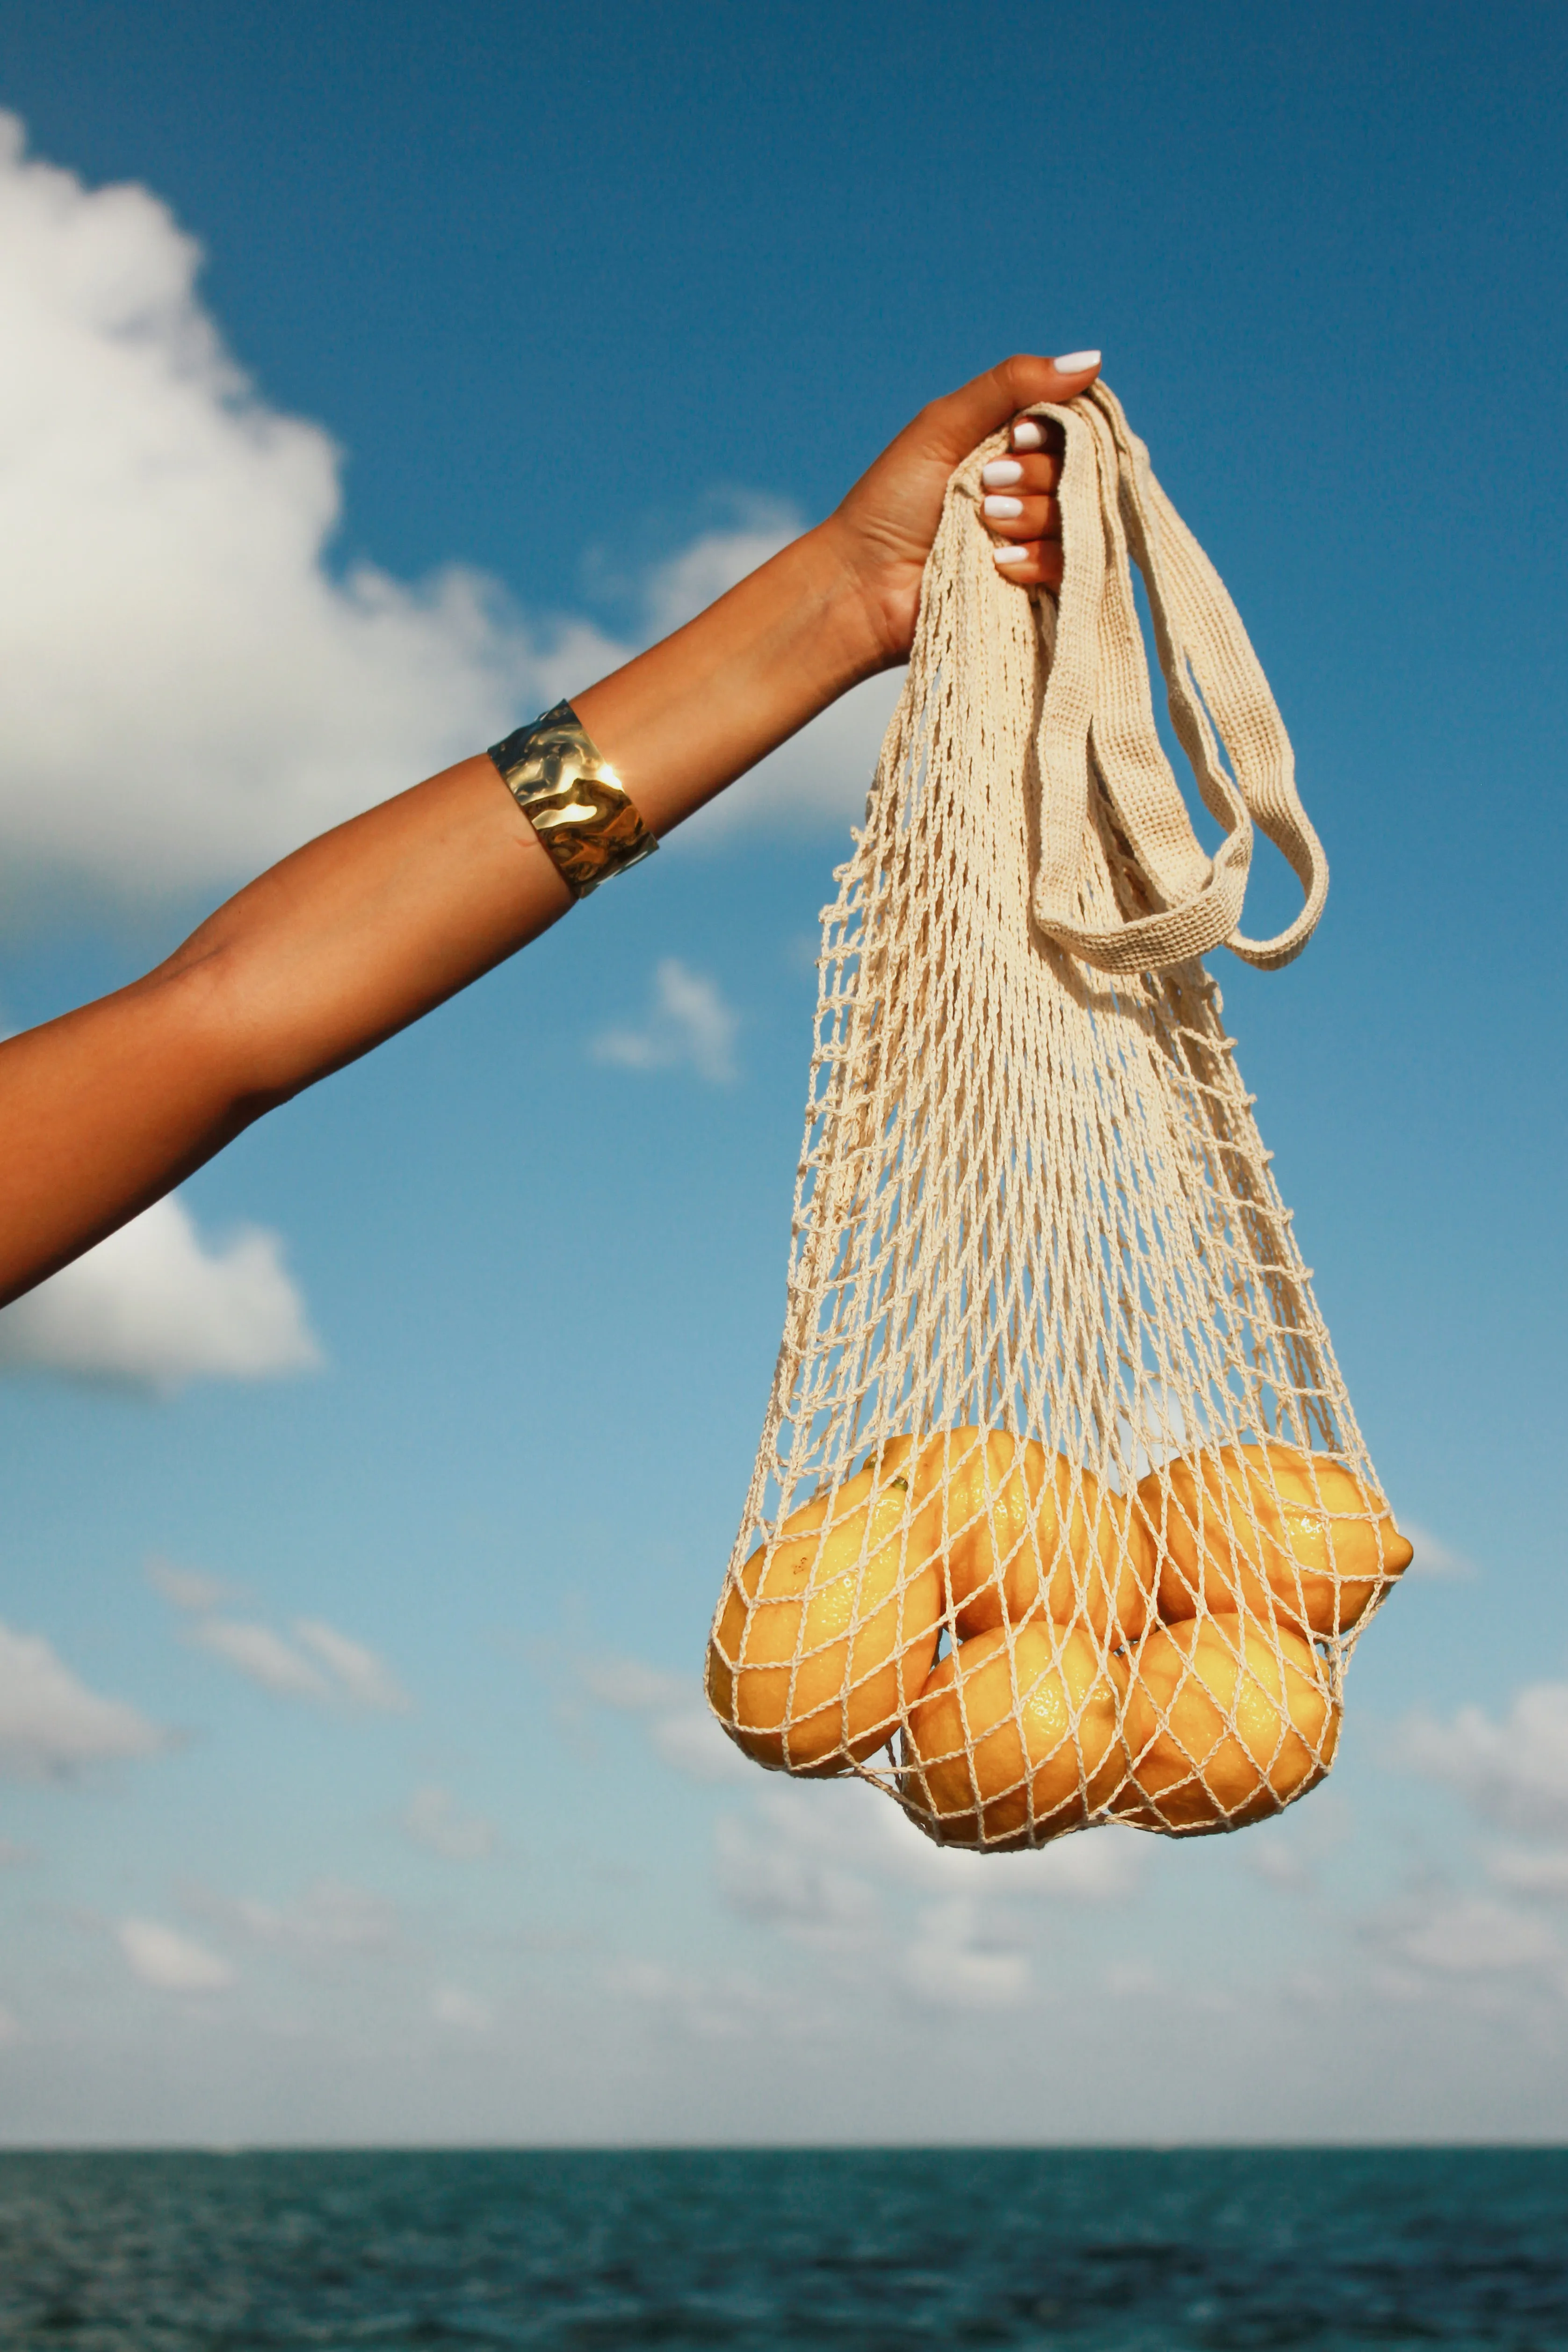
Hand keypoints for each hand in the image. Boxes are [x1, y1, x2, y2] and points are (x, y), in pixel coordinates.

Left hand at [824, 350, 1100, 667]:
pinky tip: (999, 561)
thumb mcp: (944, 426)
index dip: (1053, 429)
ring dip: (1030, 515)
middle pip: (1077, 469)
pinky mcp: (1032, 584)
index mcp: (1008, 445)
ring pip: (1074, 517)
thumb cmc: (893, 500)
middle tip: (988, 481)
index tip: (1015, 436)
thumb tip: (1092, 360)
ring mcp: (1031, 537)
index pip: (1070, 424)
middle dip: (1032, 474)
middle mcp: (1027, 487)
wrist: (864, 583)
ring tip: (985, 520)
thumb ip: (1011, 385)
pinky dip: (1036, 558)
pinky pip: (1067, 566)